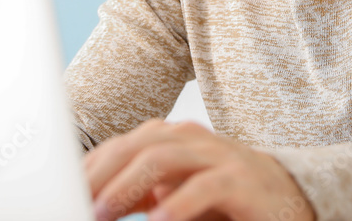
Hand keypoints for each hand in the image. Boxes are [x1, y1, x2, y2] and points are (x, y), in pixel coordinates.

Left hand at [83, 118, 315, 220]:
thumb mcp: (174, 194)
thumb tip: (93, 200)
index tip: (62, 188)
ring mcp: (219, 156)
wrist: (290, 199)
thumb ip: (138, 193)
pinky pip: (206, 187)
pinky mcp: (243, 181)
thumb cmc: (224, 201)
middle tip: (75, 201)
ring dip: (128, 185)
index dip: (90, 166)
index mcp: (172, 139)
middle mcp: (193, 140)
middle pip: (137, 145)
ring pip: (164, 157)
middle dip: (101, 173)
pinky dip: (179, 203)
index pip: (122, 145)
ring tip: (102, 211)